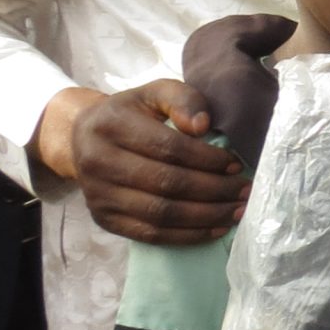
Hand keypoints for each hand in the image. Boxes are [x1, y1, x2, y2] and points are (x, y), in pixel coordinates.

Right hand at [41, 81, 247, 244]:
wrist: (84, 138)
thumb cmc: (131, 114)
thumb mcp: (154, 93)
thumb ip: (182, 99)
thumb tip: (202, 125)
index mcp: (112, 126)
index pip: (168, 148)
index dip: (207, 159)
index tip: (237, 164)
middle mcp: (99, 162)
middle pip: (166, 183)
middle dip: (213, 190)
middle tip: (245, 191)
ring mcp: (99, 195)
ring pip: (160, 213)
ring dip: (205, 216)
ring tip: (237, 211)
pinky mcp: (104, 219)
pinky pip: (150, 234)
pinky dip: (187, 235)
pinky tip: (215, 228)